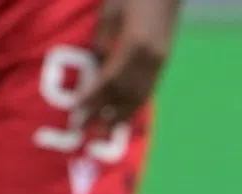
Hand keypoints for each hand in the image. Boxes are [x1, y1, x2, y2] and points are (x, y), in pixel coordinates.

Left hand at [79, 0, 183, 127]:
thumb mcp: (111, 14)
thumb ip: (102, 43)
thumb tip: (93, 70)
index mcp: (135, 45)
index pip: (109, 80)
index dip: (92, 98)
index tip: (76, 112)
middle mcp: (150, 57)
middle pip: (124, 93)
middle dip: (103, 113)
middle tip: (83, 130)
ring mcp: (160, 59)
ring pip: (139, 95)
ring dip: (121, 115)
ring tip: (104, 132)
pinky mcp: (164, 58)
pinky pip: (148, 88)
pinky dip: (134, 104)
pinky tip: (123, 115)